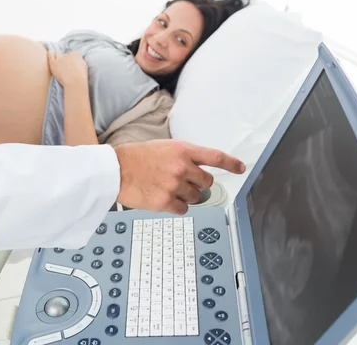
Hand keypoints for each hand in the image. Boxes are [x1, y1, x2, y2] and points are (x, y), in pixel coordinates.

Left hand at [47, 51, 87, 88]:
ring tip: (57, 54)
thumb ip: (80, 62)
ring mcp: (60, 59)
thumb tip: (78, 61)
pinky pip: (50, 56)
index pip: (74, 55)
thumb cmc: (81, 76)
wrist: (74, 81)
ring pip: (58, 54)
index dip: (74, 59)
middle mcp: (68, 55)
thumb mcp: (84, 66)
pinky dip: (50, 54)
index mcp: (76, 55)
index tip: (74, 63)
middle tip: (67, 65)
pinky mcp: (54, 63)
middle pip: (66, 55)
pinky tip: (49, 51)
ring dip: (58, 54)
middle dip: (66, 59)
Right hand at [114, 140, 245, 214]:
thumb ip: (183, 156)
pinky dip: (176, 206)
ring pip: (195, 198)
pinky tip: (163, 198)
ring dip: (186, 196)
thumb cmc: (136, 158)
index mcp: (183, 151)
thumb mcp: (164, 147)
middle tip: (182, 182)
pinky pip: (183, 209)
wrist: (116, 170)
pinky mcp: (166, 201)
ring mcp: (175, 185)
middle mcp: (182, 167)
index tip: (240, 168)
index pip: (215, 157)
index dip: (231, 163)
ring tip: (167, 188)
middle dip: (198, 184)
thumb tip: (197, 168)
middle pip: (206, 182)